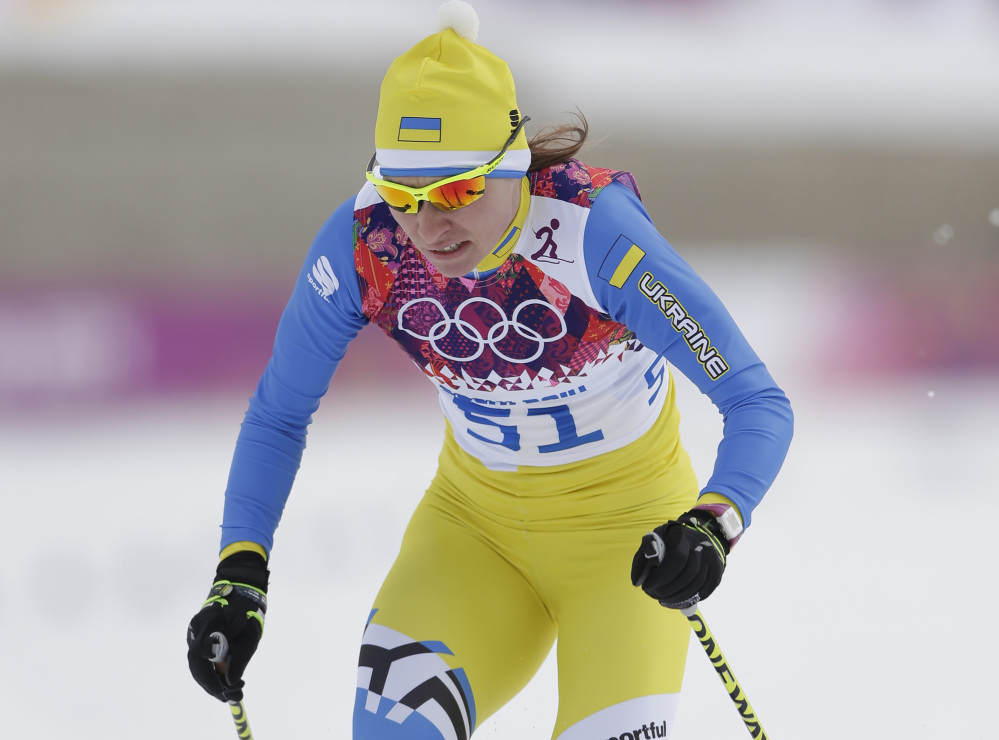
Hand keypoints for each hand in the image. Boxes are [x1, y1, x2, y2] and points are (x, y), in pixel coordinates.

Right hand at [187, 551, 268, 701]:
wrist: (241, 589)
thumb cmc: (248, 610)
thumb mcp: (250, 635)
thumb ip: (239, 657)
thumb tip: (229, 681)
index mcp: (206, 626)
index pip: (200, 660)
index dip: (210, 680)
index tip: (225, 693)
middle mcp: (196, 630)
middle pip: (196, 665)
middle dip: (211, 684)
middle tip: (229, 697)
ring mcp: (196, 632)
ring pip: (198, 663)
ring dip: (211, 680)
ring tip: (229, 691)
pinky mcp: (200, 636)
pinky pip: (202, 657)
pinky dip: (211, 670)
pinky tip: (224, 679)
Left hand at [631, 508, 729, 609]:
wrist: (697, 536)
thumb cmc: (670, 540)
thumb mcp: (655, 539)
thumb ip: (644, 556)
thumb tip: (637, 581)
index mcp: (685, 535)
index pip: (677, 559)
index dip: (661, 577)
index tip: (646, 587)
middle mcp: (702, 546)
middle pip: (688, 574)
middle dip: (668, 589)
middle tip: (653, 595)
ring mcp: (713, 559)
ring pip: (697, 584)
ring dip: (678, 597)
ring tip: (662, 600)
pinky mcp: (717, 571)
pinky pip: (705, 591)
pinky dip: (690, 599)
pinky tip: (677, 601)